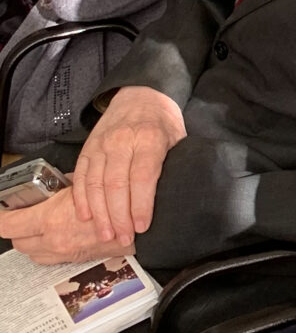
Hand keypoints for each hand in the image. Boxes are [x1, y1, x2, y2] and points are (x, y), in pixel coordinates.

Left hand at [0, 190, 120, 268]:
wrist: (139, 227)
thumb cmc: (117, 202)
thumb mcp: (85, 184)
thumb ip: (63, 186)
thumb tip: (54, 183)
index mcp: (51, 220)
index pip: (8, 226)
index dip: (1, 217)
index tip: (2, 211)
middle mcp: (53, 241)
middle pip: (16, 241)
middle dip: (16, 229)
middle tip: (21, 215)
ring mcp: (63, 254)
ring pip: (30, 252)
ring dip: (30, 240)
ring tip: (39, 226)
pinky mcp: (73, 260)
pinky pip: (47, 258)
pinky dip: (45, 248)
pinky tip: (56, 235)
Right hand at [70, 87, 184, 250]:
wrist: (140, 94)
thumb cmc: (162, 122)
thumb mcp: (177, 138)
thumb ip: (172, 166)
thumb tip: (173, 202)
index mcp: (149, 138)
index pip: (143, 176)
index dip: (141, 205)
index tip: (142, 227)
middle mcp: (122, 140)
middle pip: (117, 184)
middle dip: (119, 216)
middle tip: (123, 239)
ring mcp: (101, 144)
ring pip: (96, 184)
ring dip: (100, 213)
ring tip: (106, 235)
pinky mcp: (88, 148)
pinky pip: (81, 177)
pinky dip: (81, 199)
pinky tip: (86, 217)